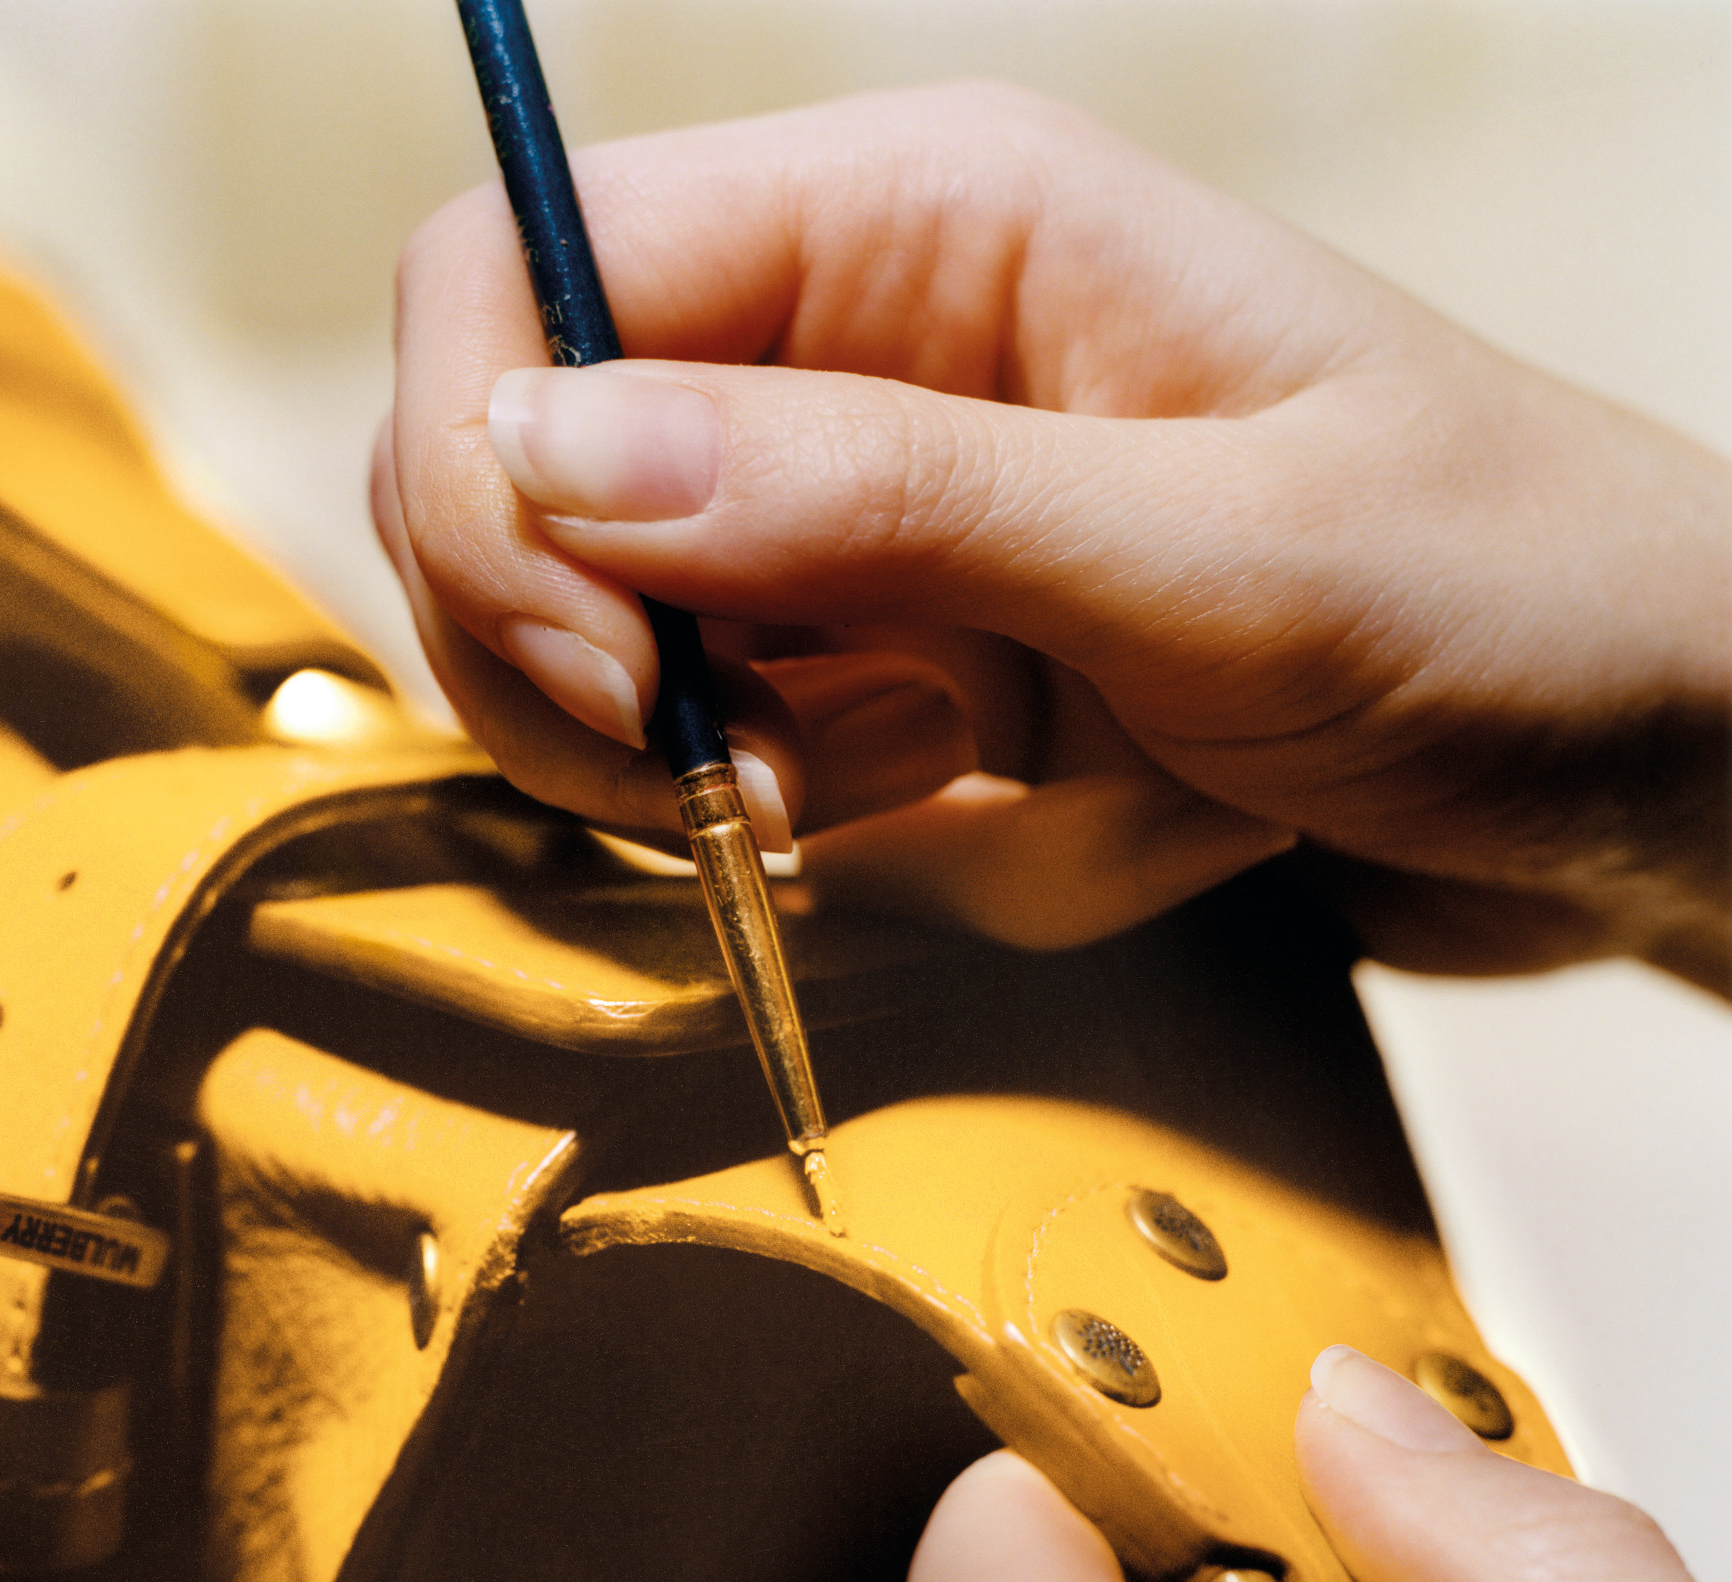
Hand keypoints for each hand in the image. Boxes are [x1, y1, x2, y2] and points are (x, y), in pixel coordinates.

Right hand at [378, 83, 1729, 988]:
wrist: (1638, 758)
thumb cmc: (1506, 594)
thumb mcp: (1215, 546)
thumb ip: (879, 494)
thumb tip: (542, 446)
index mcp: (919, 221)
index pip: (528, 270)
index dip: (492, 470)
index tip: (615, 673)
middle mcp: (856, 355)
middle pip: (513, 468)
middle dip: (561, 654)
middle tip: (725, 787)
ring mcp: (867, 526)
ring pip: (603, 643)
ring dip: (693, 769)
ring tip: (894, 799)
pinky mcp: (897, 668)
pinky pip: (742, 764)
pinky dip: (803, 833)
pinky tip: (955, 813)